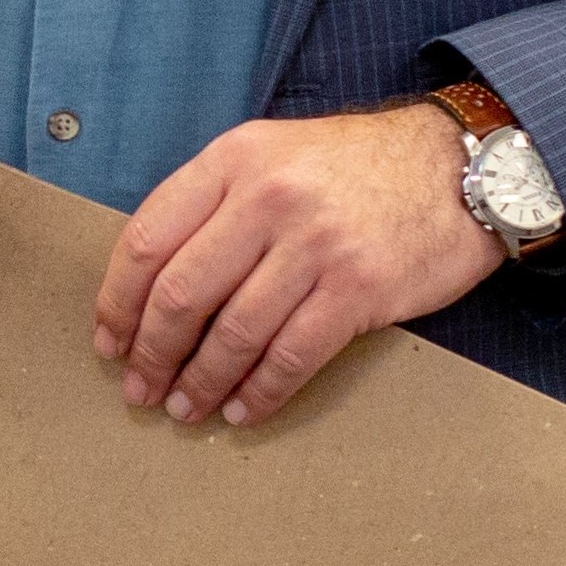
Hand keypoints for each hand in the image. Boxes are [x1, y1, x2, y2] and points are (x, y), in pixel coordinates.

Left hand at [90, 103, 499, 429]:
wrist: (456, 166)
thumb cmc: (355, 167)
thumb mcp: (272, 154)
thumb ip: (215, 202)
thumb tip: (152, 282)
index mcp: (232, 160)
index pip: (147, 239)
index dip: (117, 301)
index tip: (109, 340)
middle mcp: (268, 197)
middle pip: (181, 293)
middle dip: (151, 353)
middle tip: (139, 389)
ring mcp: (315, 244)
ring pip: (233, 333)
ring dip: (200, 382)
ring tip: (184, 408)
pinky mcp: (359, 288)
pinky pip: (292, 356)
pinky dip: (259, 393)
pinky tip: (240, 411)